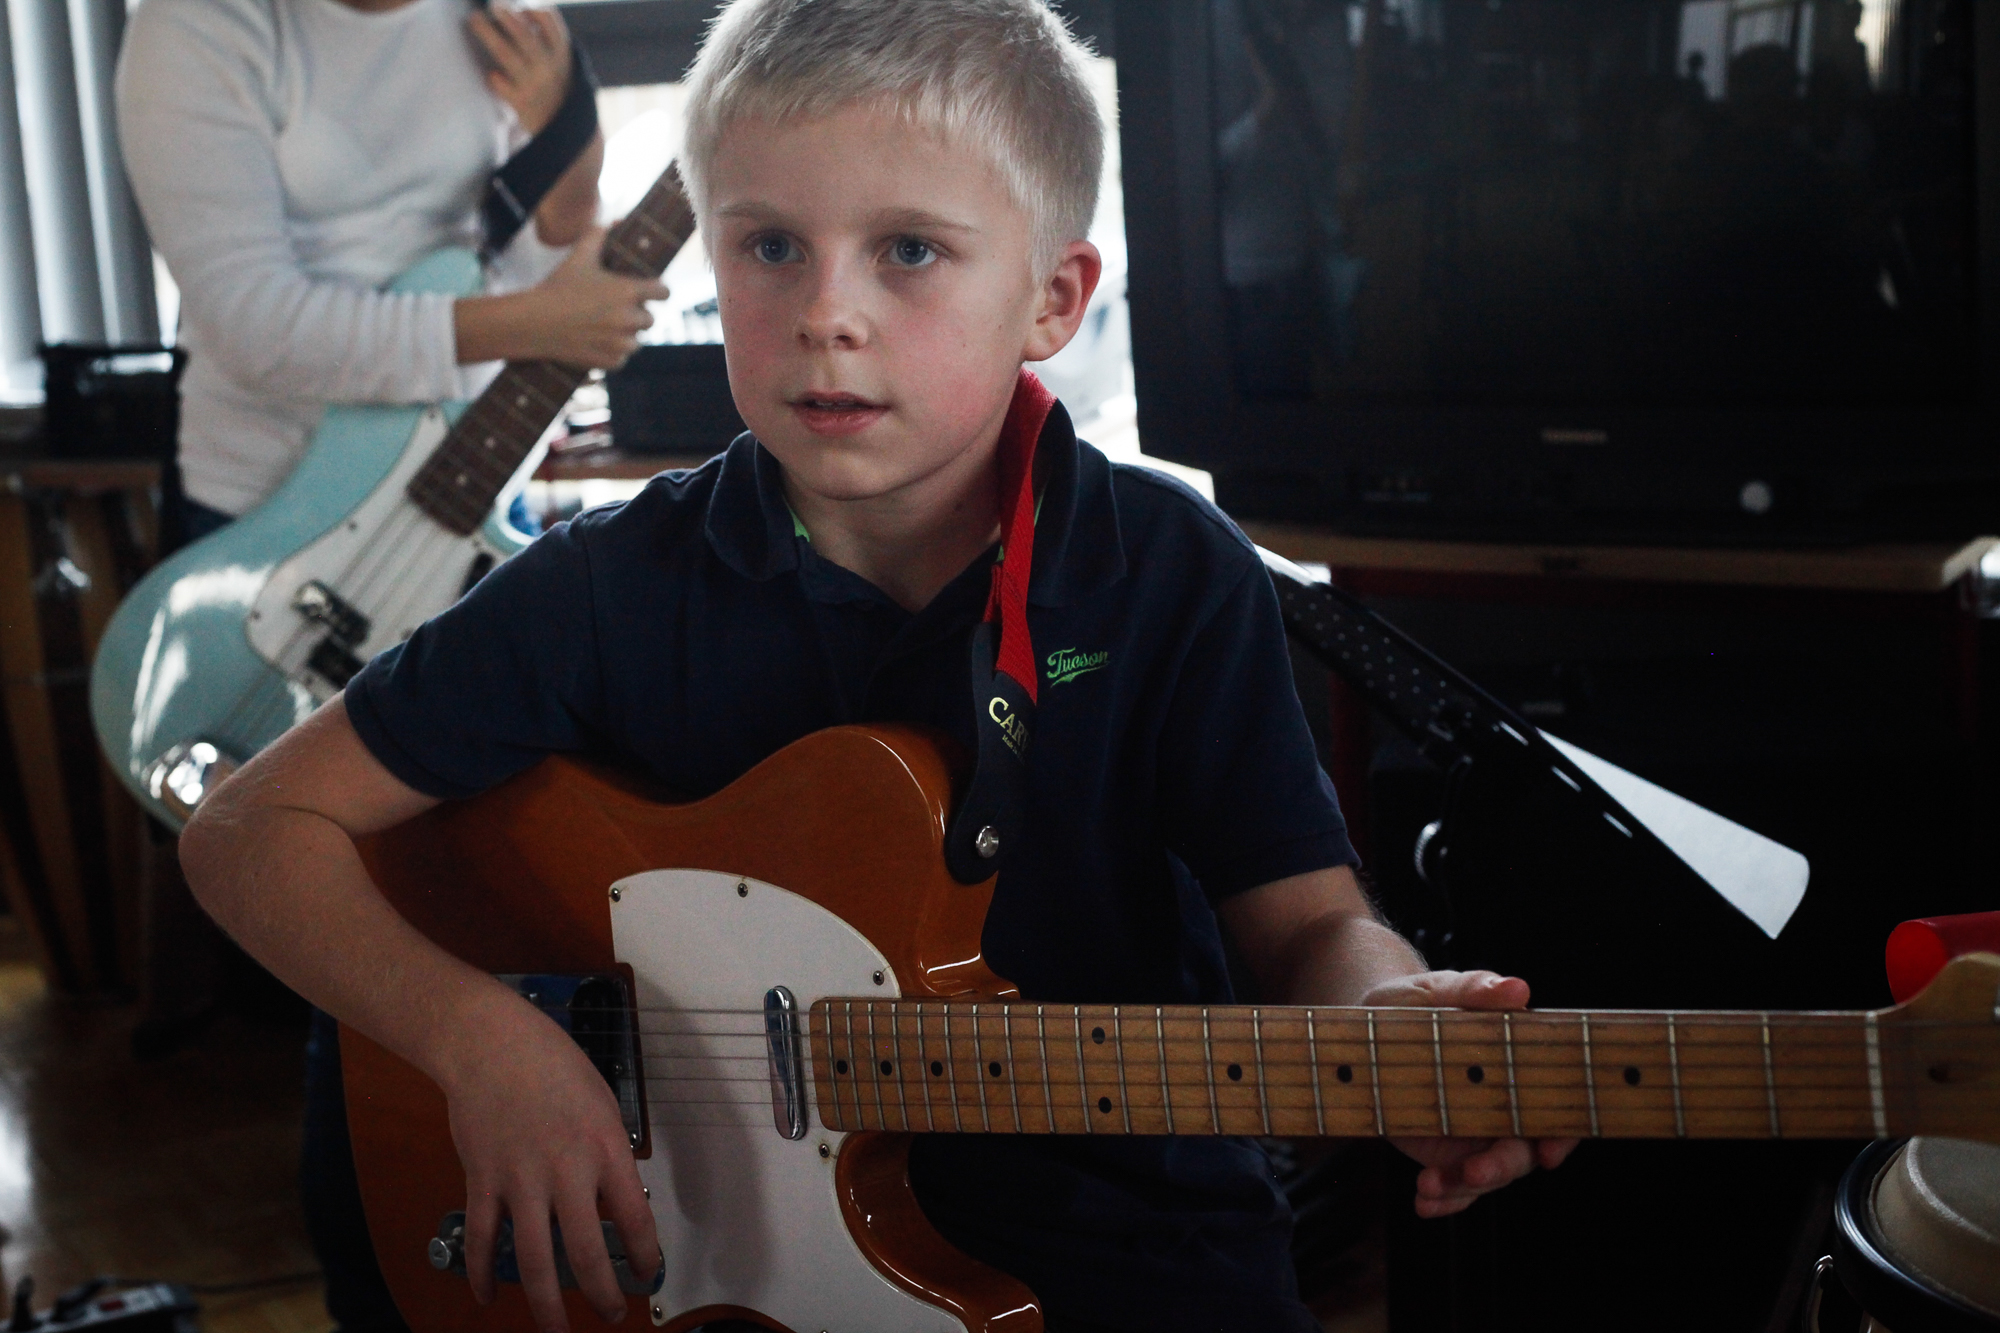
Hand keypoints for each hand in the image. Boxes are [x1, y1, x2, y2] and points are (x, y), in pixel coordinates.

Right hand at [442, 989, 658, 1331]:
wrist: (490, 1044)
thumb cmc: (552, 1064)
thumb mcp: (601, 1102)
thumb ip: (607, 1153)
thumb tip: (611, 1198)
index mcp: (605, 1148)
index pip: (634, 1218)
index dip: (644, 1256)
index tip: (648, 1274)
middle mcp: (566, 1171)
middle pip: (585, 1253)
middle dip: (601, 1295)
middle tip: (610, 1315)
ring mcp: (520, 1181)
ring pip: (534, 1260)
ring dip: (546, 1304)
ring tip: (557, 1330)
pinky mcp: (482, 1182)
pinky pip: (483, 1239)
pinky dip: (482, 1274)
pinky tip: (488, 1298)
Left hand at [469, 4, 573, 135]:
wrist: (560, 127)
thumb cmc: (552, 84)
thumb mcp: (559, 60)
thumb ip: (545, 37)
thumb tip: (515, 11)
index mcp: (560, 52)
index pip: (548, 20)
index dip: (531, 10)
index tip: (518, 8)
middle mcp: (548, 66)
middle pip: (523, 34)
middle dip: (505, 16)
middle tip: (491, 5)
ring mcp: (533, 84)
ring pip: (506, 53)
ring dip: (487, 33)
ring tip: (474, 20)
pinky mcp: (519, 101)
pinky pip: (500, 83)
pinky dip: (494, 78)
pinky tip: (491, 75)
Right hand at [523, 228, 669, 367]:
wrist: (534, 322)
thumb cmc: (557, 286)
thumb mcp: (579, 255)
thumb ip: (598, 234)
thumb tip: (614, 221)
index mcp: (628, 292)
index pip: (664, 292)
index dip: (659, 291)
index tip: (653, 292)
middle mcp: (630, 319)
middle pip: (650, 319)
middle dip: (637, 314)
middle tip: (617, 309)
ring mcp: (621, 343)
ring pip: (636, 341)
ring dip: (627, 336)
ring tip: (607, 327)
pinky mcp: (610, 360)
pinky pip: (622, 359)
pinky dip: (614, 353)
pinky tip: (600, 343)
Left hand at [1361, 970, 1580, 1219]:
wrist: (1374, 1021)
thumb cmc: (1420, 1000)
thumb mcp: (1441, 990)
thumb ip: (1477, 990)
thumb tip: (1517, 989)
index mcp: (1521, 1069)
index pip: (1558, 1109)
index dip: (1562, 1134)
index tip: (1548, 1152)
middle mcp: (1507, 1109)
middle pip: (1520, 1152)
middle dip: (1501, 1168)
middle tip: (1473, 1171)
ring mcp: (1477, 1135)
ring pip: (1485, 1176)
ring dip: (1461, 1187)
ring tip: (1429, 1186)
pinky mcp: (1445, 1153)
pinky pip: (1453, 1186)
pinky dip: (1442, 1200)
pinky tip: (1423, 1204)